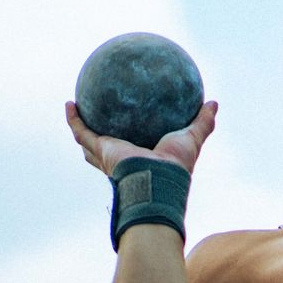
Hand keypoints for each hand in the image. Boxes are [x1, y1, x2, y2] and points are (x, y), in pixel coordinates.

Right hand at [65, 99, 217, 175]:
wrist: (159, 180)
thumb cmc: (176, 165)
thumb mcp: (193, 138)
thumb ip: (203, 122)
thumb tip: (213, 102)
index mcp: (142, 161)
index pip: (133, 151)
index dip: (130, 139)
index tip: (129, 124)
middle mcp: (122, 161)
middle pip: (106, 150)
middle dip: (100, 138)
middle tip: (98, 119)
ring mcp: (109, 157)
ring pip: (88, 144)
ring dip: (80, 129)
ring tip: (76, 110)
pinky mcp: (101, 150)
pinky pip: (82, 132)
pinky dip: (73, 120)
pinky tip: (69, 103)